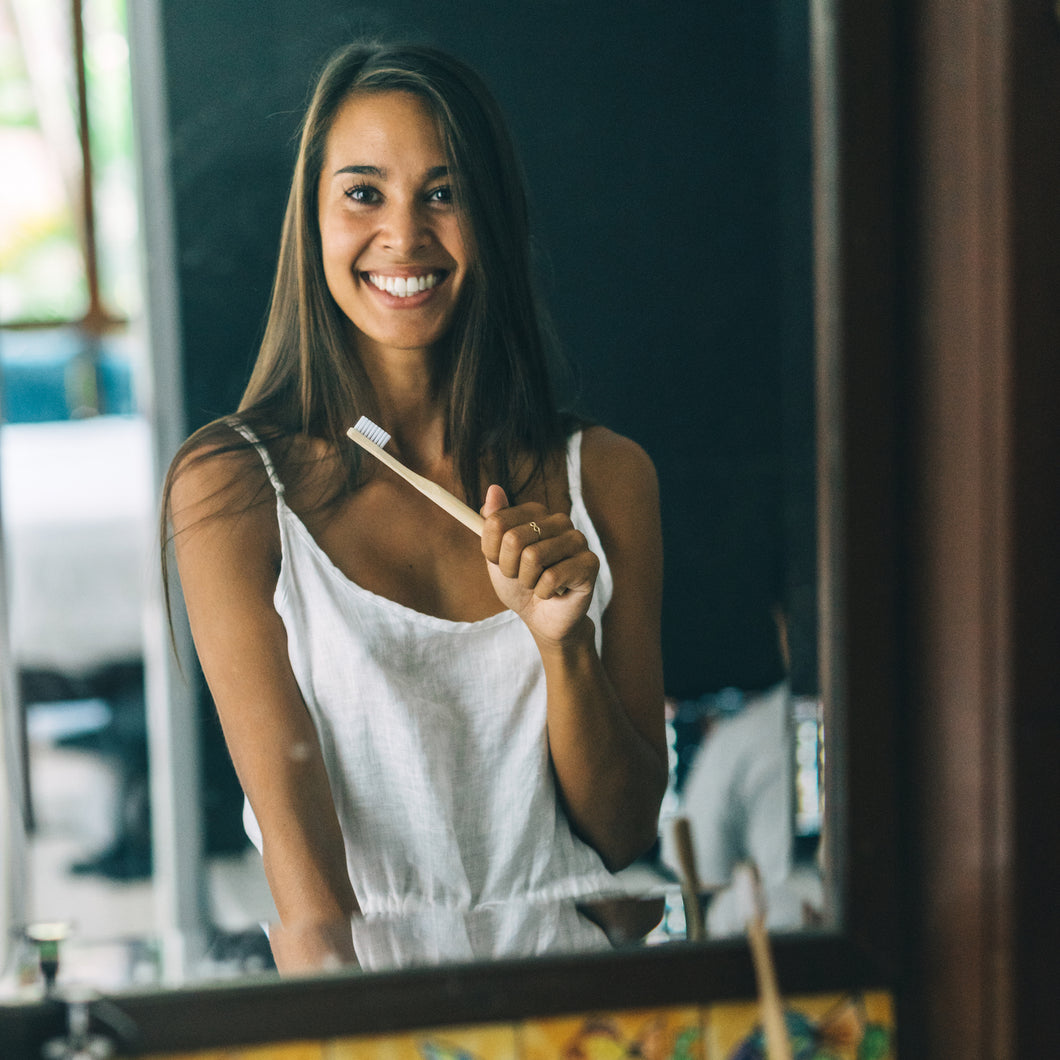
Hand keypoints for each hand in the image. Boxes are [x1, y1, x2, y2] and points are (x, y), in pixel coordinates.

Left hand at [480, 484, 598, 643]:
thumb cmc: (520, 585)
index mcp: (536, 513)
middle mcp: (559, 520)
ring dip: (527, 581)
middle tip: (522, 577)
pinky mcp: (590, 563)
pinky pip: (551, 577)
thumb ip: (492, 523)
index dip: (491, 551)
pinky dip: (543, 593)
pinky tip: (553, 593)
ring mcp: (577, 540)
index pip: (496, 522)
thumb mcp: (496, 556)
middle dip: (509, 568)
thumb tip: (494, 488)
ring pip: (533, 557)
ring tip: (538, 584)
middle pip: (514, 538)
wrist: (542, 618)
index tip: (500, 562)